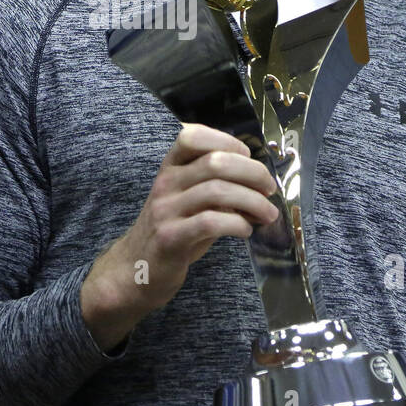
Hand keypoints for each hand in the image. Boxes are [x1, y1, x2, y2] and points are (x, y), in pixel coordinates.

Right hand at [80, 123, 278, 350]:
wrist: (136, 269)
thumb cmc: (173, 230)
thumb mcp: (190, 200)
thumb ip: (217, 186)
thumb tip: (260, 182)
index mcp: (170, 168)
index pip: (192, 135)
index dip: (227, 141)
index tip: (248, 157)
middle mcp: (165, 183)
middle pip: (215, 162)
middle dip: (252, 173)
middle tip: (269, 189)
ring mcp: (165, 210)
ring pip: (218, 191)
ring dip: (253, 202)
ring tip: (267, 214)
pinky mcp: (170, 238)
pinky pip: (210, 222)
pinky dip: (237, 224)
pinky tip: (245, 231)